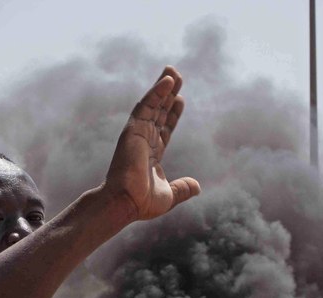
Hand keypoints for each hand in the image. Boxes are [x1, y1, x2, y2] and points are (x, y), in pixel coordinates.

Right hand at [104, 66, 199, 221]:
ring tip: (173, 71)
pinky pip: (146, 106)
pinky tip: (168, 80)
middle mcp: (144, 141)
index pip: (164, 128)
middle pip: (158, 111)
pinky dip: (156, 92)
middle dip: (168, 94)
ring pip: (152, 105)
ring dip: (163, 87)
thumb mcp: (169, 196)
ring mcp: (138, 134)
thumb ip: (182, 189)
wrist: (126, 202)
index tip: (180, 100)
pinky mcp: (133, 130)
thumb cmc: (141, 202)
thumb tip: (197, 187)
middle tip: (176, 76)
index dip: (172, 114)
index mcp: (151, 154)